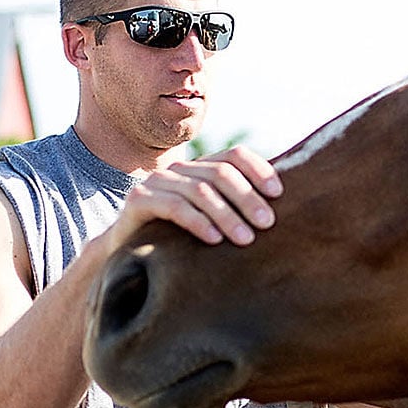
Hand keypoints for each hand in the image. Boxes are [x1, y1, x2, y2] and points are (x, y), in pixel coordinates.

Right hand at [107, 145, 283, 251]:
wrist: (128, 251)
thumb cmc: (179, 239)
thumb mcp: (211, 222)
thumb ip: (237, 211)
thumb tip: (280, 215)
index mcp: (201, 169)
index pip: (234, 156)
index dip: (258, 170)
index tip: (279, 193)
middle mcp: (180, 169)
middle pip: (220, 173)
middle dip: (247, 198)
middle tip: (267, 224)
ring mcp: (158, 182)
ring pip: (200, 191)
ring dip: (227, 215)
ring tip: (245, 239)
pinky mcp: (139, 199)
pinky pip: (174, 207)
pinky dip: (198, 222)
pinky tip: (214, 240)